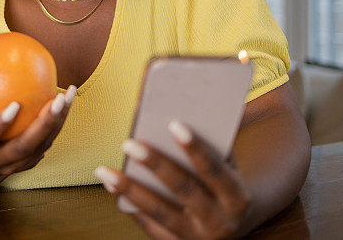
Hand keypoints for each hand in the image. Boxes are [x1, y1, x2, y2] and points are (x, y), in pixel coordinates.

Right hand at [0, 62, 76, 175]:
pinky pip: (50, 141)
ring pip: (41, 146)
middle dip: (42, 125)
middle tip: (56, 99)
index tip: (14, 104)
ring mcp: (16, 165)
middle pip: (23, 147)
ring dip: (58, 121)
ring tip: (68, 95)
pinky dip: (60, 121)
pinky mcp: (32, 161)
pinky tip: (68, 99)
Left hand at [95, 120, 251, 239]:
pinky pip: (149, 226)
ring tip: (105, 170)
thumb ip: (213, 147)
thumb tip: (176, 115)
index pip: (214, 171)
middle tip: (130, 143)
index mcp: (237, 198)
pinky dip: (130, 206)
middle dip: (155, 165)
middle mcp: (219, 222)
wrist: (231, 229)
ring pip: (159, 212)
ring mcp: (196, 238)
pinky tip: (112, 186)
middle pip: (183, 190)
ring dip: (130, 189)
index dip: (195, 148)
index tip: (173, 123)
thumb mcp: (230, 170)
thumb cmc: (224, 186)